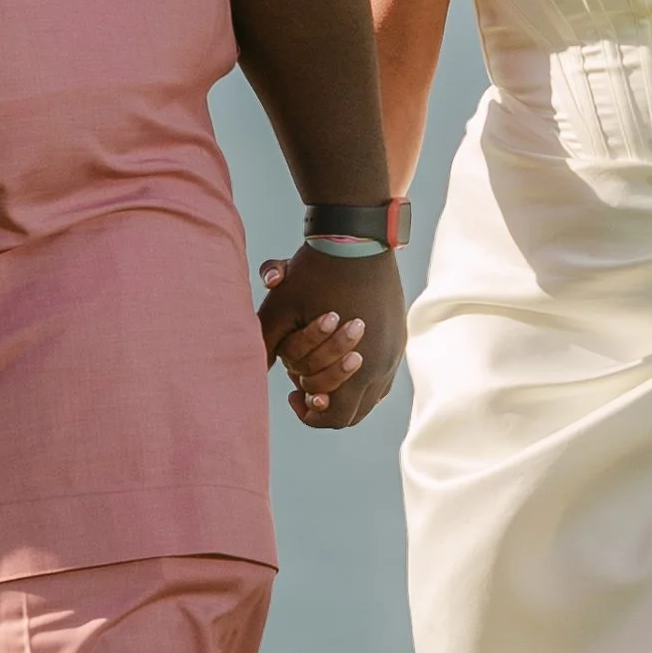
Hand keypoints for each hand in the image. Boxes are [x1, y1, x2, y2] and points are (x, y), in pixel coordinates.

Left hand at [256, 245, 405, 431]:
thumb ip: (266, 343)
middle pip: (356, 411)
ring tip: (321, 374)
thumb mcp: (281, 308)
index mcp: (358, 367)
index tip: (293, 395)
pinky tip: (341, 357)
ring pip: (372, 393)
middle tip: (304, 389)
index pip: (337, 417)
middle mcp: (383, 364)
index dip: (311, 415)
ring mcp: (394, 349)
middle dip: (327, 405)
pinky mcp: (399, 334)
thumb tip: (252, 370)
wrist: (356, 236)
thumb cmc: (316, 273)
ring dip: (346, 392)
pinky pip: (384, 370)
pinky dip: (363, 376)